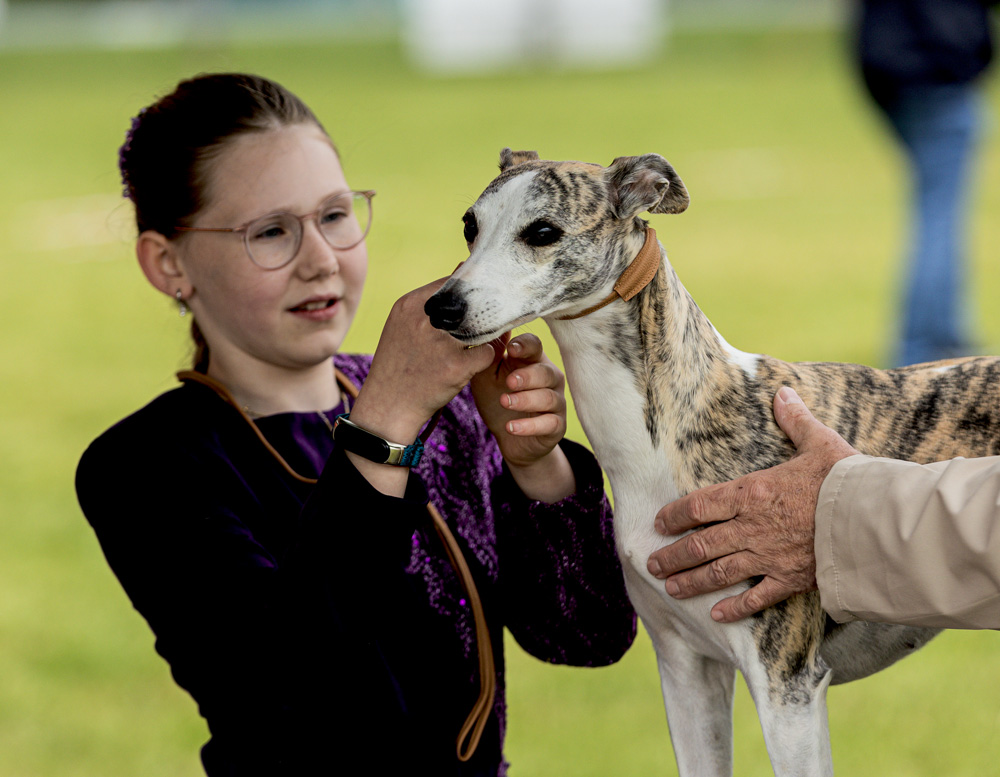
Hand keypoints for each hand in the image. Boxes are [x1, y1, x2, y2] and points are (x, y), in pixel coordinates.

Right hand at [347, 279, 495, 494]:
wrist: (388, 406)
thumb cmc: (399, 364)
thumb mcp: (402, 326)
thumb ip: (429, 303)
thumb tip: (461, 268)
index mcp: (409, 306)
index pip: (452, 283)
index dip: (469, 292)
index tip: (476, 302)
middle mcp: (424, 321)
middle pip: (471, 303)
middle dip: (483, 312)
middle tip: (488, 321)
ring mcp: (440, 344)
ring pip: (482, 327)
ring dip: (488, 333)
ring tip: (482, 342)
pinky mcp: (455, 367)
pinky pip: (487, 352)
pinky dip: (487, 357)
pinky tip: (477, 362)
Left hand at [470, 333, 575, 501]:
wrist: (507, 438)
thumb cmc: (498, 399)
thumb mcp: (487, 377)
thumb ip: (490, 356)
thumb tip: (493, 329)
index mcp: (532, 361)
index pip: (535, 346)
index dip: (525, 346)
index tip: (510, 349)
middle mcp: (549, 379)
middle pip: (546, 372)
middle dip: (528, 376)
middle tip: (509, 382)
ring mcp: (556, 402)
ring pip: (548, 397)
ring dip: (525, 400)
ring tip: (505, 402)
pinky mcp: (556, 426)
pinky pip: (549, 424)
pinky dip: (530, 426)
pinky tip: (511, 427)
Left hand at [645, 386, 858, 621]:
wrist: (874, 519)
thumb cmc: (846, 479)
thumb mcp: (819, 442)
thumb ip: (796, 420)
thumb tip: (783, 392)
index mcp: (751, 492)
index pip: (699, 505)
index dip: (675, 515)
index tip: (658, 523)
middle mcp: (750, 527)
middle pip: (700, 544)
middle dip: (672, 555)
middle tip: (651, 563)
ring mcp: (768, 556)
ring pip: (718, 572)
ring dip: (691, 582)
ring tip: (670, 589)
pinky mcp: (790, 580)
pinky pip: (755, 598)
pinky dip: (735, 608)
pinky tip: (717, 615)